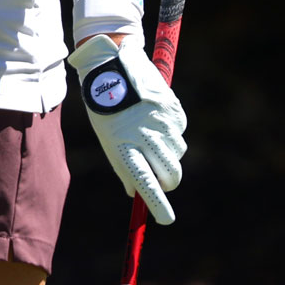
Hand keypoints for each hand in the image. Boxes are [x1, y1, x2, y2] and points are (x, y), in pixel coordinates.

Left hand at [68, 33, 186, 224]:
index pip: (145, 182)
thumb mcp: (107, 138)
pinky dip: (171, 131)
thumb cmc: (104, 107)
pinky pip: (179, 131)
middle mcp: (145, 135)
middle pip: (170, 174)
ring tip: (151, 137)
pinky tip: (155, 117)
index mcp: (124, 145)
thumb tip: (135, 193)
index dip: (157, 203)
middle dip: (169, 183)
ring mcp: (161, 122)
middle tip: (163, 181)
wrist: (111, 65)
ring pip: (177, 153)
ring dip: (169, 155)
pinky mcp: (173, 108)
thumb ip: (122, 166)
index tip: (166, 219)